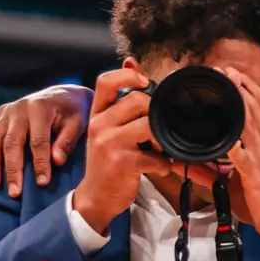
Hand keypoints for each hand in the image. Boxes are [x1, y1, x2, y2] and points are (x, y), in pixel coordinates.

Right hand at [0, 84, 91, 195]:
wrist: (60, 95)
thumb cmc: (72, 113)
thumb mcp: (77, 123)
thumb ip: (67, 141)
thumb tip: (56, 161)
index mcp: (40, 108)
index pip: (38, 140)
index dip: (40, 162)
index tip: (42, 183)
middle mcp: (19, 108)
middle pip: (12, 141)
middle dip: (13, 169)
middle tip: (14, 192)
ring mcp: (5, 111)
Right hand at [72, 69, 173, 235]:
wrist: (95, 197)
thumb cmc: (107, 162)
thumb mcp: (107, 129)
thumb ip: (120, 102)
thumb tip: (131, 63)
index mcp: (97, 114)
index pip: (105, 81)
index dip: (128, 75)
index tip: (146, 82)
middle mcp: (100, 125)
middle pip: (138, 100)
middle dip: (157, 113)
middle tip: (158, 130)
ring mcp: (110, 143)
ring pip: (149, 125)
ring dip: (163, 138)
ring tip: (160, 149)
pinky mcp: (122, 163)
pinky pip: (156, 157)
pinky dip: (164, 164)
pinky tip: (159, 168)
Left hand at [215, 67, 259, 260]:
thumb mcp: (235, 183)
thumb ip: (211, 171)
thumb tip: (184, 163)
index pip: (259, 110)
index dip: (247, 90)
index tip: (232, 74)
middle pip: (255, 109)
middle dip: (241, 88)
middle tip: (226, 70)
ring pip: (251, 124)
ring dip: (240, 104)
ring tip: (229, 86)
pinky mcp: (256, 175)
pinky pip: (244, 156)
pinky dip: (234, 145)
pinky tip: (226, 136)